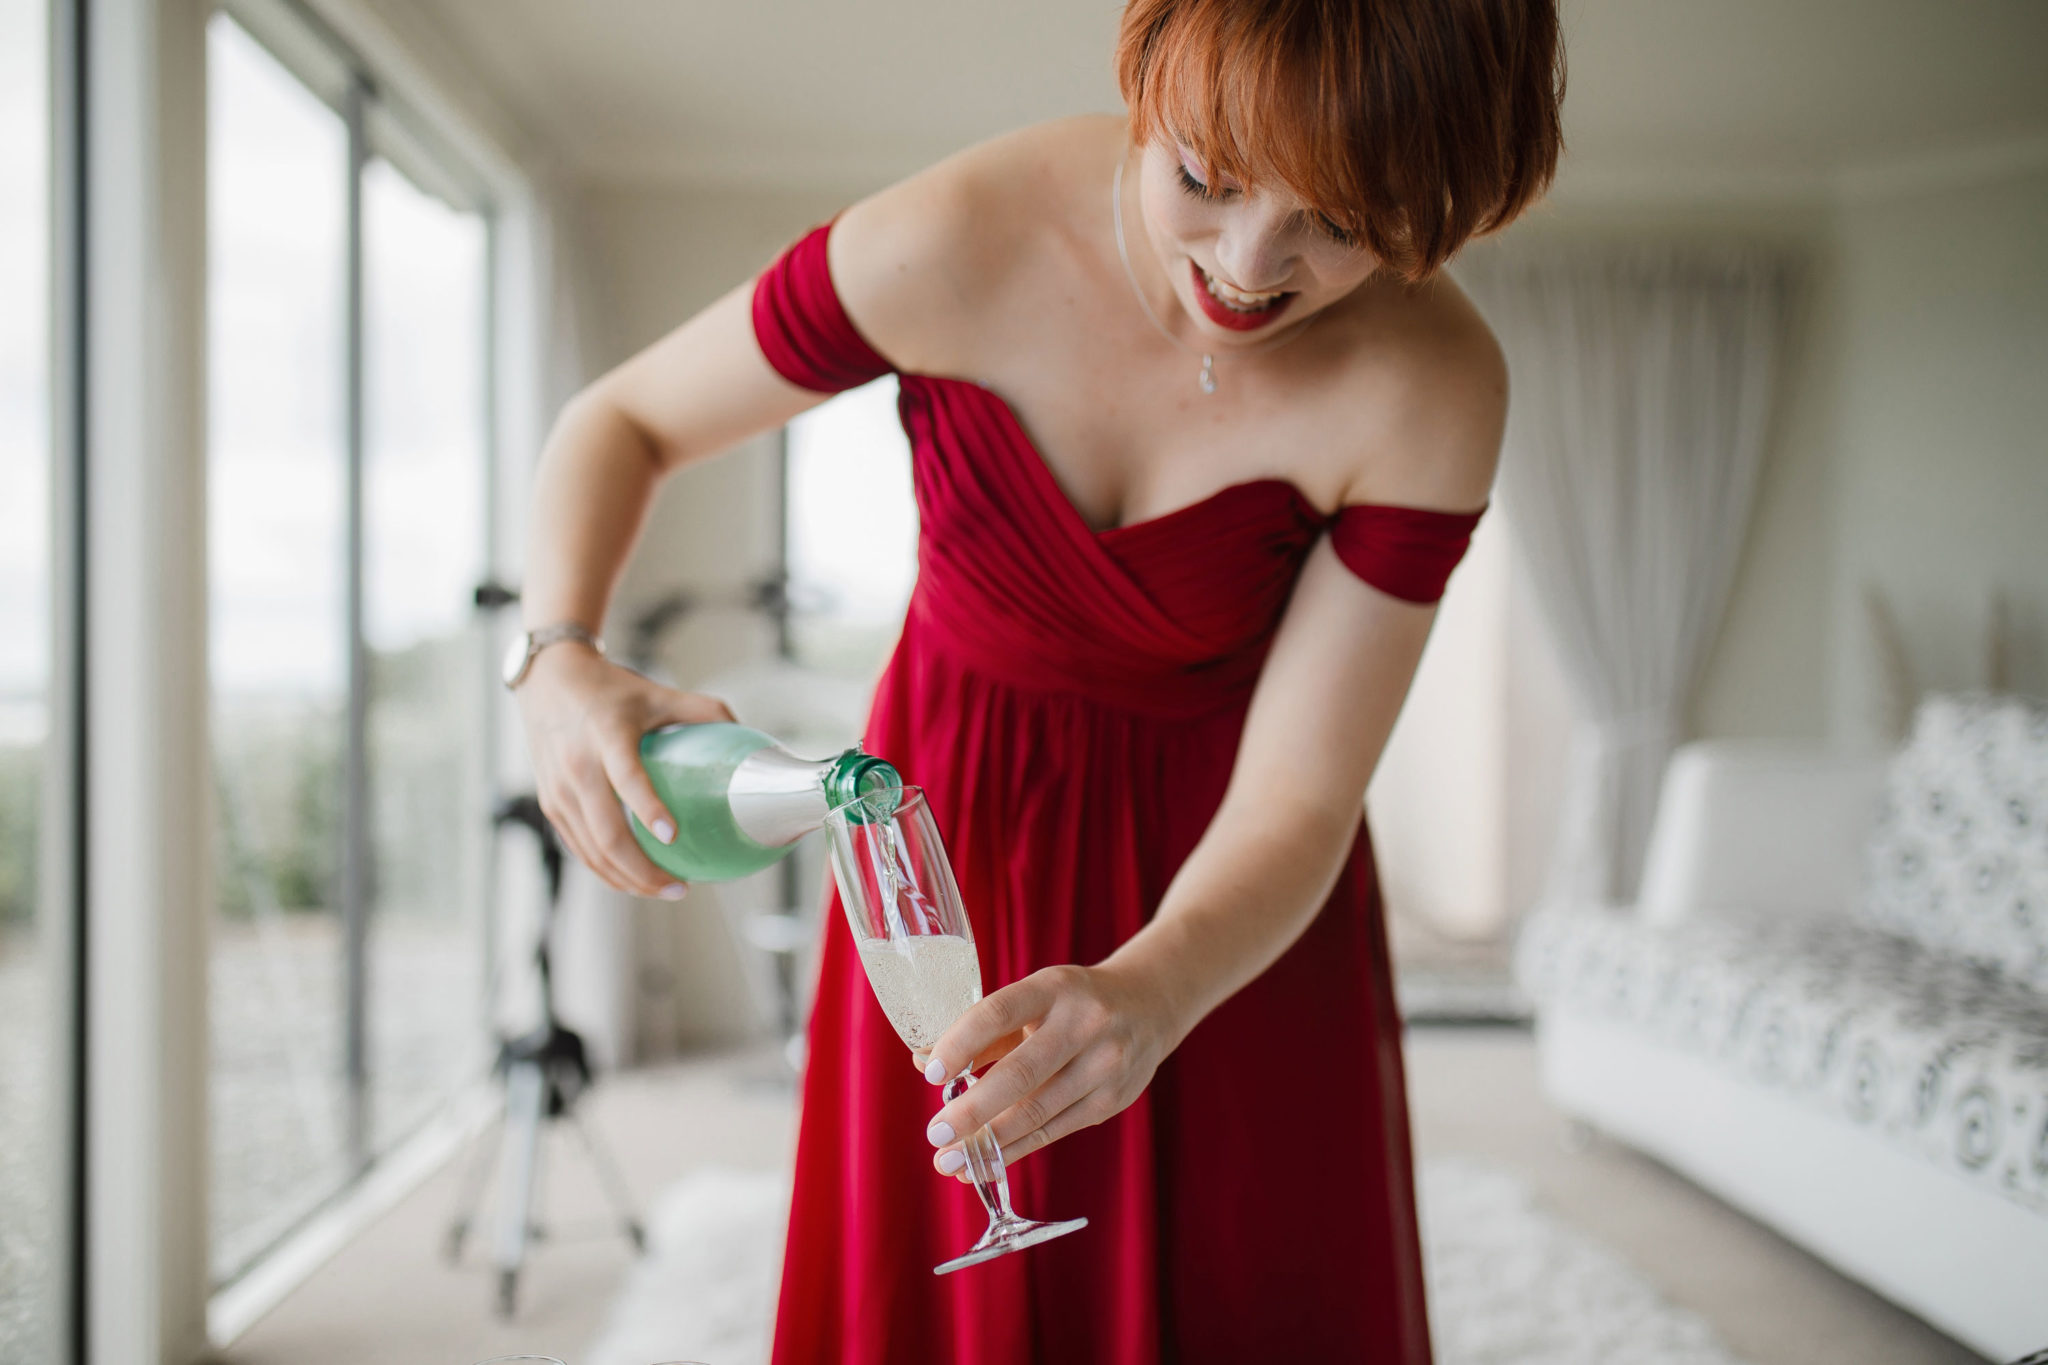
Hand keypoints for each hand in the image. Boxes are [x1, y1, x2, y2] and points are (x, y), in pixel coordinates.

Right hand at [514, 641, 734, 897]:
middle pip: (606, 833)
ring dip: (628, 880)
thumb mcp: (657, 692)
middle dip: (643, 871)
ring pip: (591, 851)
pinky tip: (636, 879)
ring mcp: (558, 790)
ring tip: (665, 890)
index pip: (626, 778)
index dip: (648, 809)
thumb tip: (746, 736)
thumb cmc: (609, 689)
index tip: (673, 836)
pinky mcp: (550, 804)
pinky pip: (579, 848)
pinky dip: (607, 871)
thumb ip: (702, 711)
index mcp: (606, 736)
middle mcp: (577, 767)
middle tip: (680, 887)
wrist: (547, 680)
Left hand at [919, 963, 1182, 1180]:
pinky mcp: (1110, 1100)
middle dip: (973, 1110)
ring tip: (948, 1160)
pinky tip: (982, 1163)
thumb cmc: (1072, 1004)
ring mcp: (1103, 1065)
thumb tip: (924, 1061)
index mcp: (1054, 988)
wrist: (1149, 1008)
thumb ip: (982, 1031)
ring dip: (988, 1143)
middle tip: (935, 1134)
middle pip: (1021, 1073)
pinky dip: (1014, 1150)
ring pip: (1037, 1112)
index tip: (932, 1074)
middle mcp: (1084, 1024)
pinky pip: (1053, 1131)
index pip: (999, 1012)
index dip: (961, 1043)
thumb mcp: (1033, 1000)